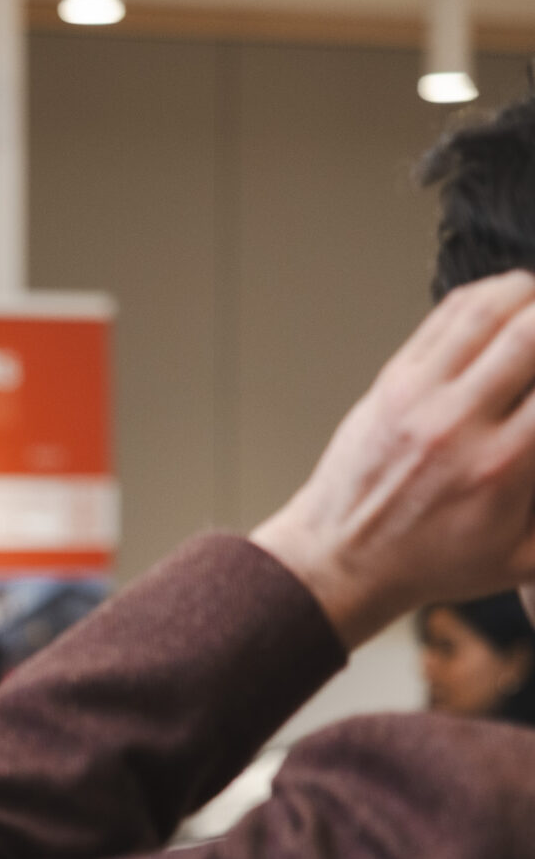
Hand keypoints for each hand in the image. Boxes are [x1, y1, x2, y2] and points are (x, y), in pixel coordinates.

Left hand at [252, 271, 534, 645]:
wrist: (341, 561)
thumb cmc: (435, 563)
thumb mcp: (524, 559)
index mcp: (503, 468)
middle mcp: (459, 424)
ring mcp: (419, 398)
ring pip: (491, 310)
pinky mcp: (391, 382)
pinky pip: (448, 317)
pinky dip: (492, 295)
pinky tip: (517, 299)